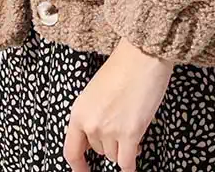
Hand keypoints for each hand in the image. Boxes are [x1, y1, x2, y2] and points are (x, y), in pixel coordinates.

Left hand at [62, 35, 173, 170]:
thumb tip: (101, 134)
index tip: (84, 171)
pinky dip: (130, 167)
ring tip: (133, 124)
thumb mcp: (97, 90)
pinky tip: (132, 165)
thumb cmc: (124, 65)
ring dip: (124, 146)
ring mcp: (110, 130)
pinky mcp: (130, 133)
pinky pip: (127, 163)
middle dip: (110, 142)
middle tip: (121, 125)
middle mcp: (91, 123)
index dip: (78, 166)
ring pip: (114, 156)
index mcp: (79, 111)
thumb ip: (94, 114)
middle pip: (98, 151)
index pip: (71, 150)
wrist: (142, 53)